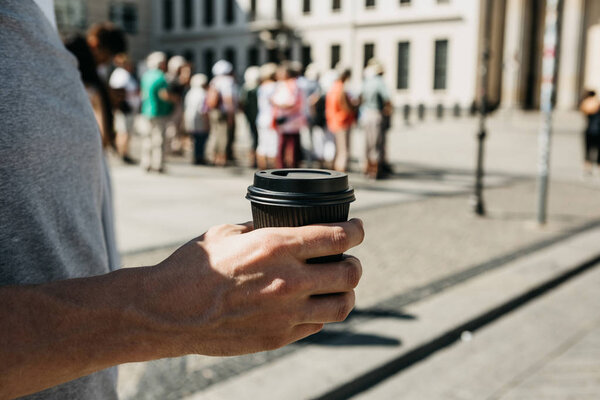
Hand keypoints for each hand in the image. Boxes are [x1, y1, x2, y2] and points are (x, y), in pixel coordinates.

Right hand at [145, 219, 364, 356]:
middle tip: (348, 258)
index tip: (358, 228)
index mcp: (276, 247)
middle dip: (355, 262)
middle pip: (350, 273)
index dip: (357, 230)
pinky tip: (311, 304)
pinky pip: (317, 325)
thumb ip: (260, 229)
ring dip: (346, 292)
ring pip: (342, 305)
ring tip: (338, 285)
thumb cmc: (193, 267)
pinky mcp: (277, 337)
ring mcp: (286, 313)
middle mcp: (289, 281)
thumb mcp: (227, 233)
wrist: (168, 312)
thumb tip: (279, 226)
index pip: (338, 237)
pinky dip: (321, 312)